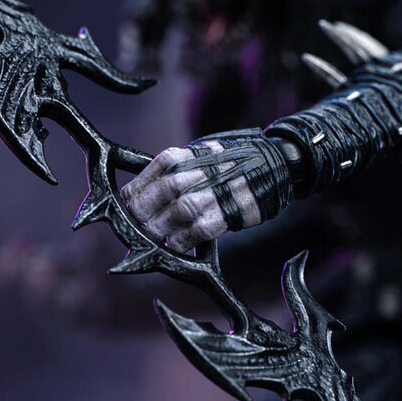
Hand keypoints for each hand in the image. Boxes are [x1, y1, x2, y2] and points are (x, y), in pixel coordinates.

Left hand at [120, 129, 292, 253]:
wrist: (272, 165)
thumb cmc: (228, 164)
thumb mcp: (196, 155)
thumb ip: (172, 173)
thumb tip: (142, 196)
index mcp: (181, 157)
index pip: (143, 180)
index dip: (131, 199)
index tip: (128, 210)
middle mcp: (193, 173)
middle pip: (155, 198)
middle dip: (141, 217)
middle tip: (138, 229)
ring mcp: (211, 193)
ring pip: (174, 215)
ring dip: (159, 231)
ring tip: (154, 238)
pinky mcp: (227, 213)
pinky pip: (196, 232)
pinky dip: (182, 241)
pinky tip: (175, 245)